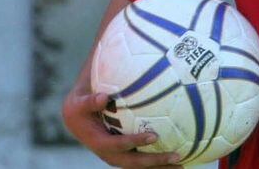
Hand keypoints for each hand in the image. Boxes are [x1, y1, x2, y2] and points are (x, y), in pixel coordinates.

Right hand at [61, 87, 177, 167]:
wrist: (76, 122)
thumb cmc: (79, 109)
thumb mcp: (79, 104)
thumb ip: (90, 101)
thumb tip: (103, 96)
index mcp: (99, 143)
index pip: (120, 145)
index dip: (136, 142)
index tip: (154, 135)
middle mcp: (110, 155)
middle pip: (135, 163)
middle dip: (155, 162)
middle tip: (175, 156)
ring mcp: (118, 158)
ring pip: (141, 167)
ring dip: (160, 168)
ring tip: (181, 165)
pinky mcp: (124, 157)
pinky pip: (142, 163)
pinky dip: (157, 164)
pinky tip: (175, 160)